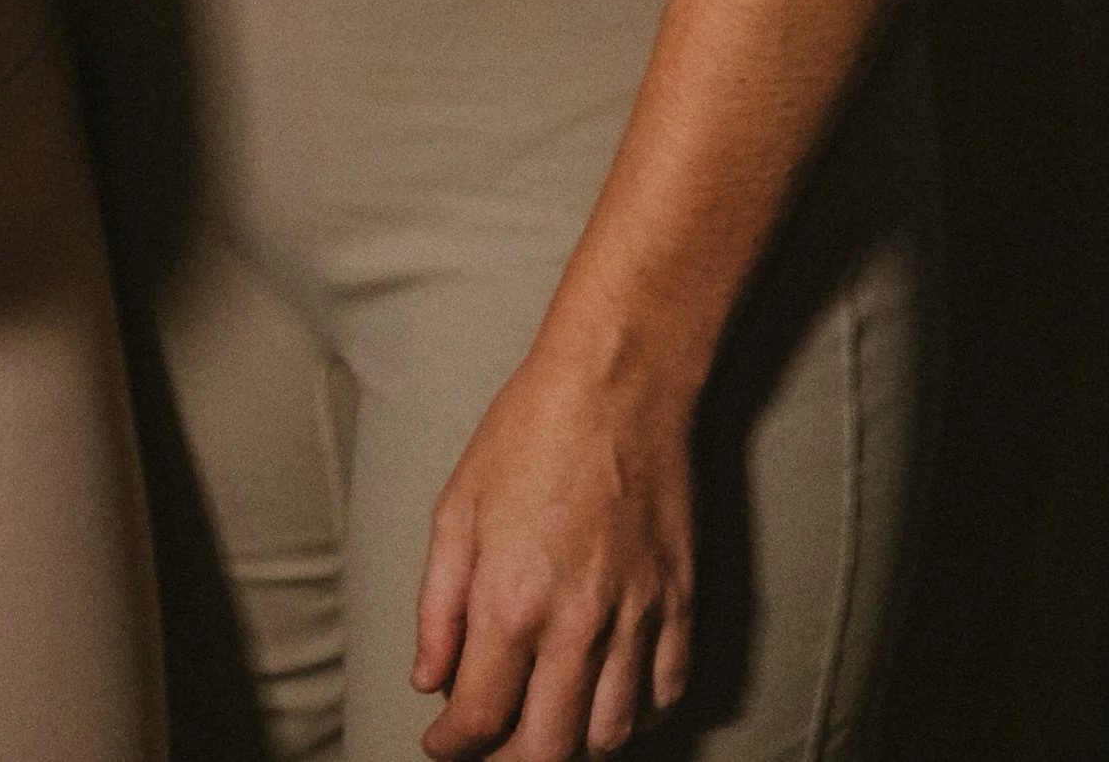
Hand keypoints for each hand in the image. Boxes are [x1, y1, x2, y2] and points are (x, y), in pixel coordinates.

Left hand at [412, 335, 696, 758]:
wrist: (617, 384)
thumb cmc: (528, 433)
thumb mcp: (456, 508)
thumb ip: (438, 605)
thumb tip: (429, 679)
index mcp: (511, 602)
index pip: (480, 717)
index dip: (451, 745)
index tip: (439, 742)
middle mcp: (576, 625)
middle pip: (548, 749)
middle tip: (489, 752)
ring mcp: (636, 618)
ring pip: (610, 734)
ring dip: (573, 746)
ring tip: (546, 727)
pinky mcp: (679, 603)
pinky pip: (666, 692)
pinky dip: (637, 713)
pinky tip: (608, 697)